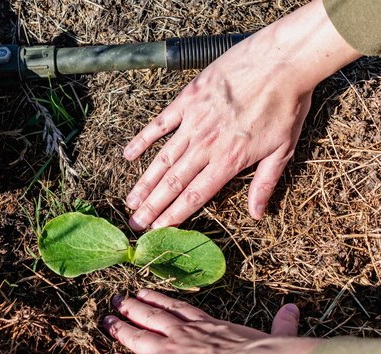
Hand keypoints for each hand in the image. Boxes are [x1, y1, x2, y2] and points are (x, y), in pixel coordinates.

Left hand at [103, 289, 320, 353]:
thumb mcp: (274, 334)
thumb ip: (281, 324)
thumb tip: (295, 310)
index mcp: (207, 324)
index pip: (176, 309)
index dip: (158, 300)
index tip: (144, 292)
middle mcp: (183, 333)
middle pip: (150, 315)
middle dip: (131, 308)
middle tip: (116, 299)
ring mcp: (169, 351)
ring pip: (136, 336)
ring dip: (120, 328)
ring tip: (106, 321)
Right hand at [124, 0, 361, 229]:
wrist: (282, 61)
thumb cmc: (287, 105)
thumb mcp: (284, 149)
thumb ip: (265, 183)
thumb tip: (257, 214)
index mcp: (229, 160)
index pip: (195, 196)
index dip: (174, 215)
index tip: (157, 229)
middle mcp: (206, 145)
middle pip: (173, 183)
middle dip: (152, 206)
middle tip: (135, 223)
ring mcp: (194, 122)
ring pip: (163, 158)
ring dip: (145, 182)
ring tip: (131, 200)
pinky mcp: (188, 100)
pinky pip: (160, 123)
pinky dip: (143, 139)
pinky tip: (129, 154)